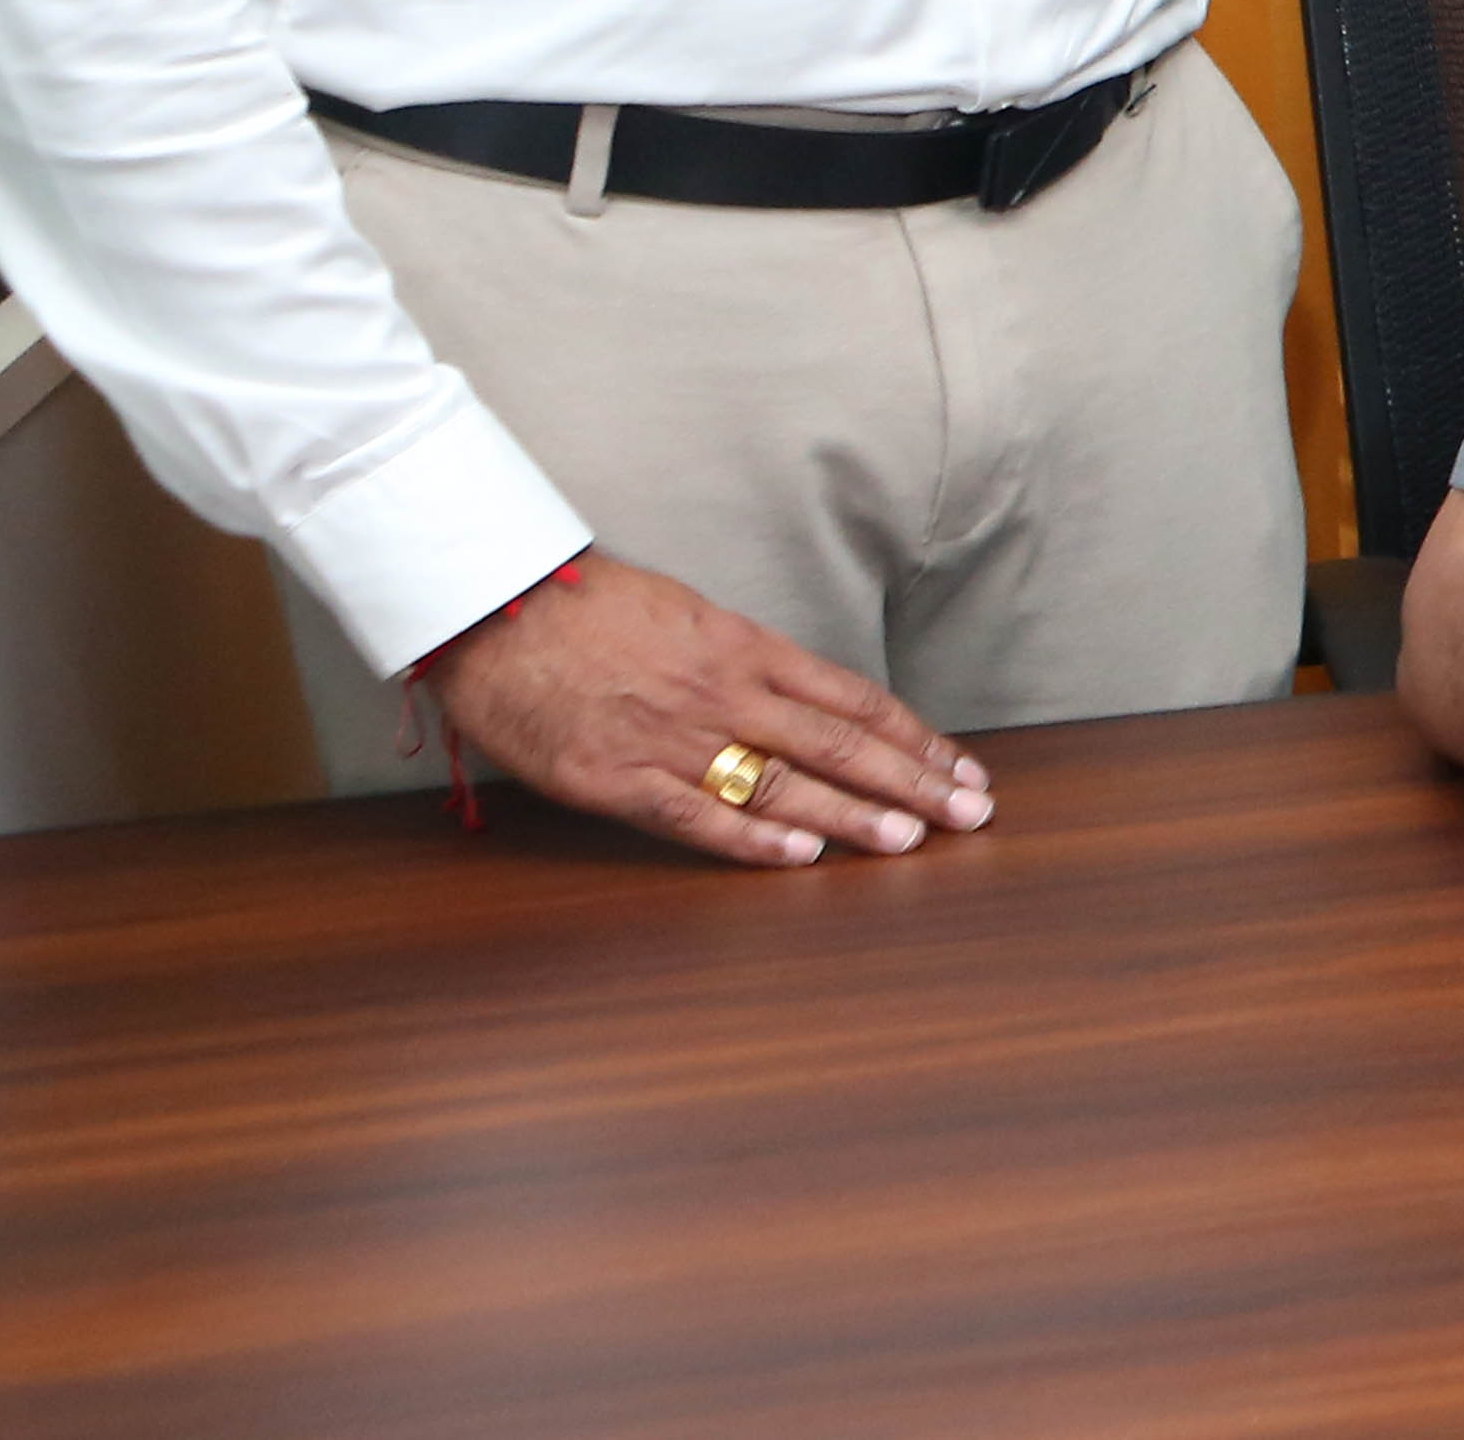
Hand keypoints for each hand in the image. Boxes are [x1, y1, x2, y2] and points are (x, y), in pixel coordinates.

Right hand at [424, 556, 986, 865]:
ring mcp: (671, 737)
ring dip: (852, 814)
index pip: (853, 698)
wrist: (493, 608)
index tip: (961, 766)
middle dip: (911, 780)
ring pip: (782, 780)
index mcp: (744, 648)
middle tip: (970, 813)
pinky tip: (802, 856)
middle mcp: (723, 692)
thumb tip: (798, 694)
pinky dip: (750, 836)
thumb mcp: (686, 615)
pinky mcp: (614, 777)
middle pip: (838, 742)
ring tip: (911, 840)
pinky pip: (694, 814)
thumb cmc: (587, 606)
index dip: (914, 736)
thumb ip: (743, 659)